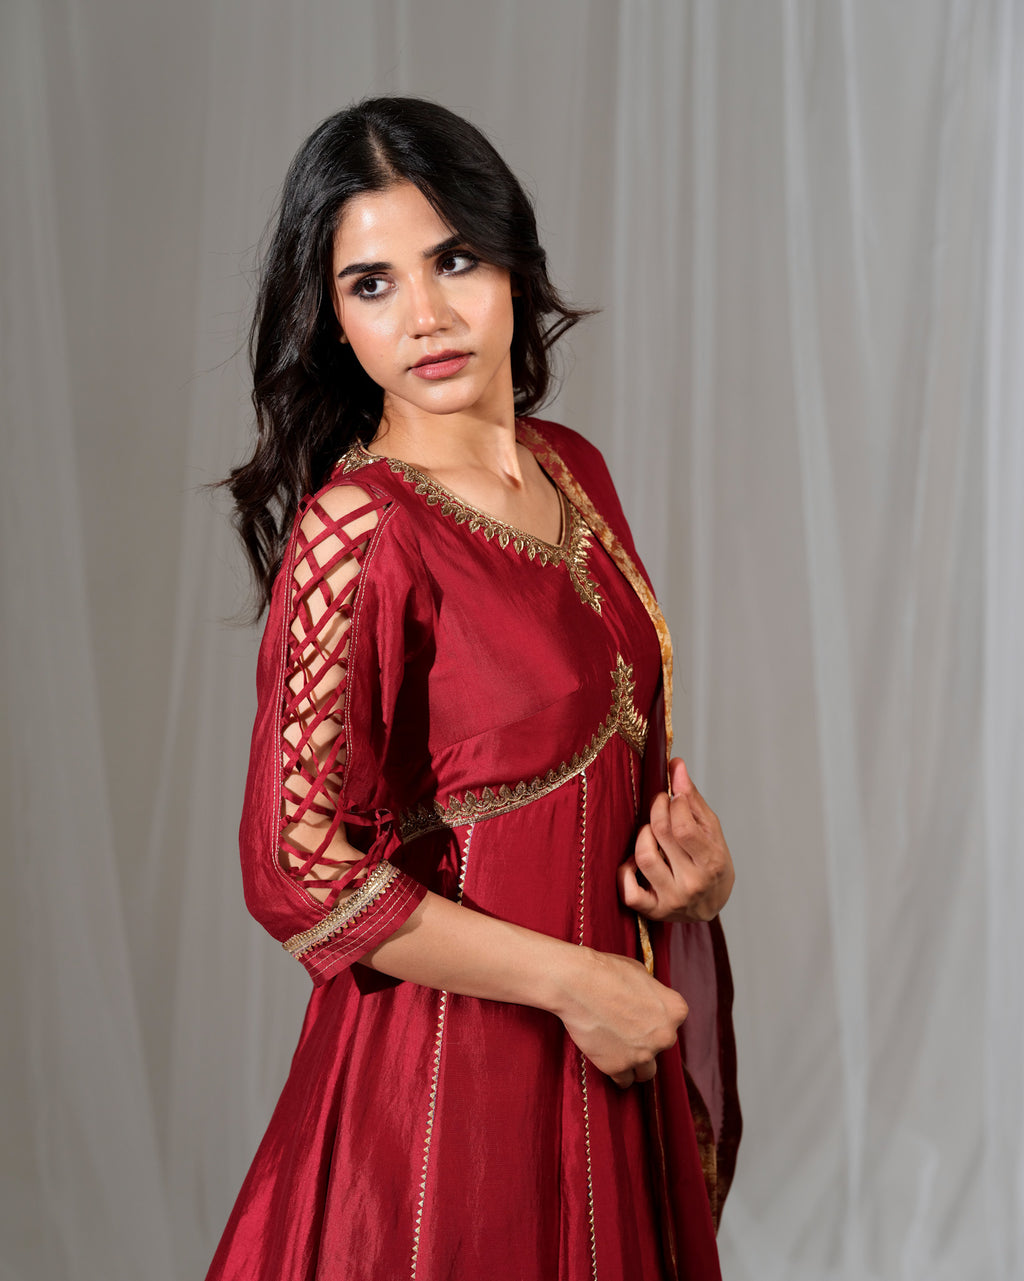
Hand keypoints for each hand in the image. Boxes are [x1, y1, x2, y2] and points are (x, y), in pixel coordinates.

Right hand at [553, 948, 687, 1087]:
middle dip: (646, 1040)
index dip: (654, 1017)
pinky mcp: (619, 1067)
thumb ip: (653, 994)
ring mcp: (643, 1054)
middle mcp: (665, 1036)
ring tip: (619, 1050)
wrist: (577, 984)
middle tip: (625, 1028)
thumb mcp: (641, 973)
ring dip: (635, 1062)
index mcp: (675, 1010)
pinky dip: (617, 1072)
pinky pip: (624, 1081)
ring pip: (646, 1072)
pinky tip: (607, 1058)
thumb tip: (649, 1002)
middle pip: (660, 1046)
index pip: (672, 1022)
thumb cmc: (607, 972)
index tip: (639, 1013)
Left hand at [618, 758, 733, 923]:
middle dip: (657, 809)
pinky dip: (626, 871)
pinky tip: (634, 861)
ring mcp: (672, 900)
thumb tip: (675, 765)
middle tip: (658, 801)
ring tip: (650, 830)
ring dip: (642, 835)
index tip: (671, 793)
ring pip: (644, 857)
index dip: (673, 803)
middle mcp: (692, 884)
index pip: (684, 827)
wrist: (712, 903)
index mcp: (712, 863)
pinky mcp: (654, 911)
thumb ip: (692, 798)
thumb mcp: (711, 829)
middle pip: (662, 835)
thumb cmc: (712, 861)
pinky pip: (629, 892)